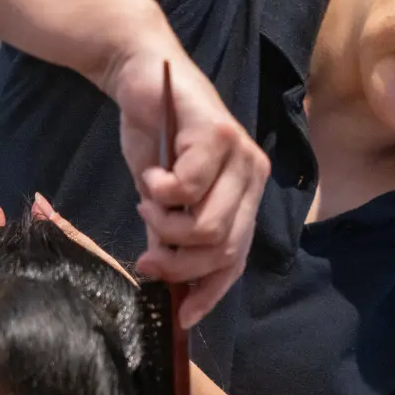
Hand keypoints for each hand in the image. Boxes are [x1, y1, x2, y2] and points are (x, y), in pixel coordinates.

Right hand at [104, 41, 269, 327]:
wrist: (141, 76)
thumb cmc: (154, 138)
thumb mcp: (163, 200)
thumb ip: (173, 236)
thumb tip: (169, 287)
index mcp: (247, 195)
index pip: (236, 258)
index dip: (210, 292)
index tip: (182, 317)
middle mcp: (253, 176)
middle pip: (222, 249)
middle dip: (178, 263)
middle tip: (147, 252)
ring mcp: (241, 155)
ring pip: (207, 226)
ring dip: (165, 226)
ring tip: (147, 203)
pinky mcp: (219, 135)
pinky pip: (186, 189)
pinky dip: (158, 193)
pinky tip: (150, 178)